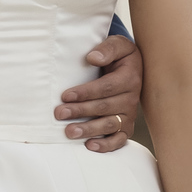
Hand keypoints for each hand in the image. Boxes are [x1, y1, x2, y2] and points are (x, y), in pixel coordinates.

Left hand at [54, 32, 141, 151]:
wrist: (132, 68)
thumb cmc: (119, 56)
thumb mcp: (118, 45)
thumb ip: (107, 48)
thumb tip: (92, 58)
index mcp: (129, 78)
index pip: (106, 87)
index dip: (85, 92)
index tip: (66, 95)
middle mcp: (131, 98)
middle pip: (105, 107)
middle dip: (81, 111)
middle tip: (59, 113)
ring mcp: (129, 114)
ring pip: (110, 125)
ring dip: (89, 130)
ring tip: (69, 132)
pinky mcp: (127, 126)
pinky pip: (119, 140)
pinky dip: (107, 145)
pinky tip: (90, 146)